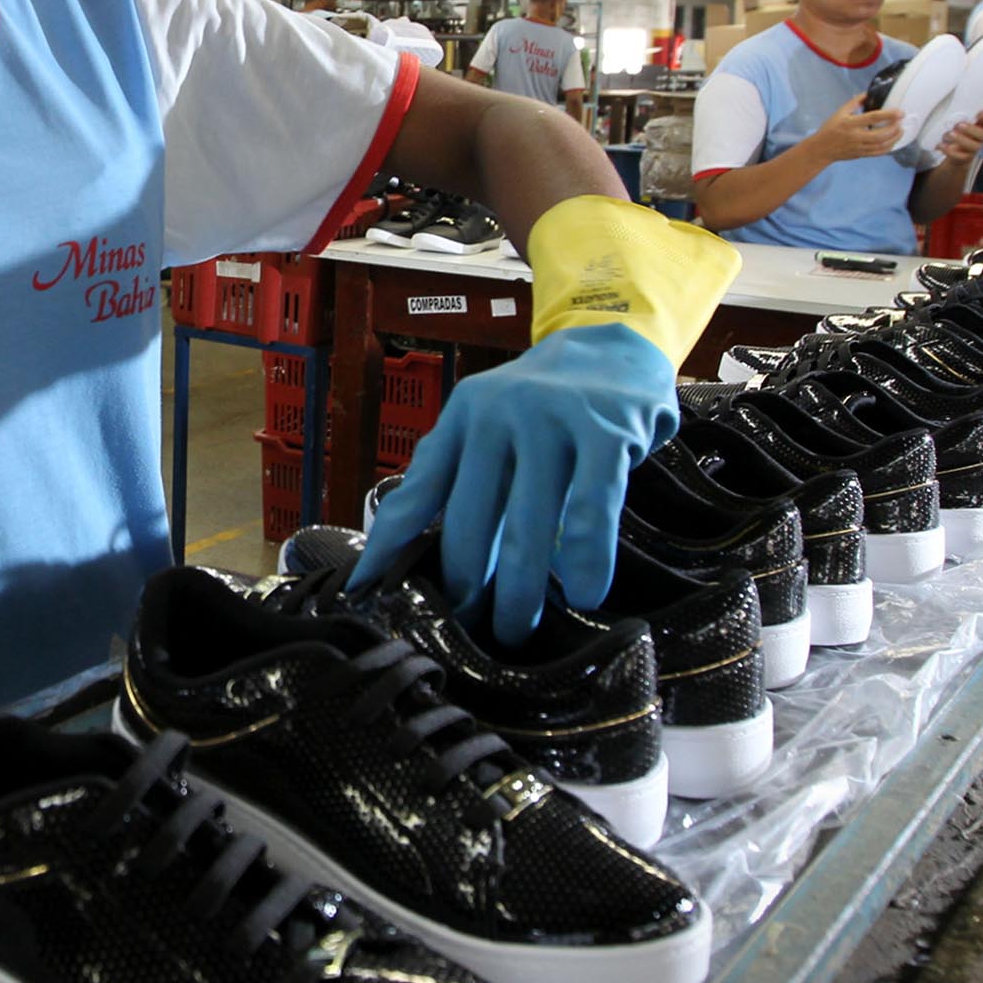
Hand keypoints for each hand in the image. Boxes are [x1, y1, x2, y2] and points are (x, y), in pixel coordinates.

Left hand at [352, 325, 677, 644]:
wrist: (617, 348)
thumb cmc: (544, 405)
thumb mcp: (486, 422)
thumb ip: (451, 473)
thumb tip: (405, 548)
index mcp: (463, 418)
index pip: (418, 491)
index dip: (389, 545)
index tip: (366, 593)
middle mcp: (499, 416)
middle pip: (469, 520)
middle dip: (463, 586)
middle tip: (463, 634)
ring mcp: (552, 422)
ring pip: (526, 525)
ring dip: (519, 590)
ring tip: (513, 631)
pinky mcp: (606, 435)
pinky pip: (590, 510)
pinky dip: (585, 559)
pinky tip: (583, 594)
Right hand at [804, 96, 904, 161]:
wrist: (821, 149)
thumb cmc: (830, 128)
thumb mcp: (840, 112)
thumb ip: (854, 102)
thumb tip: (869, 94)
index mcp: (850, 123)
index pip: (873, 118)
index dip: (888, 115)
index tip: (900, 112)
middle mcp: (855, 136)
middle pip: (880, 135)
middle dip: (894, 128)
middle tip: (901, 121)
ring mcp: (859, 147)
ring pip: (882, 146)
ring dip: (894, 138)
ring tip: (900, 130)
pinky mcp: (861, 155)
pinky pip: (879, 153)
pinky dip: (889, 147)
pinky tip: (893, 141)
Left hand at [936, 111, 982, 165]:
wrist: (955, 154)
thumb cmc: (958, 134)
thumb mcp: (958, 123)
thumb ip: (958, 116)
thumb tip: (950, 102)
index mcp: (980, 127)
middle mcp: (979, 139)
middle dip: (971, 129)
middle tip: (959, 125)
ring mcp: (973, 149)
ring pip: (973, 146)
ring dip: (960, 140)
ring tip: (949, 134)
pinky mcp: (964, 158)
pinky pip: (959, 156)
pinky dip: (949, 151)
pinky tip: (941, 145)